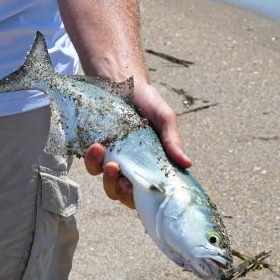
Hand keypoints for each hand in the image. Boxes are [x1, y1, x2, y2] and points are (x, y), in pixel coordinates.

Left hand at [84, 81, 192, 209]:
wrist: (121, 80)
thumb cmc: (147, 100)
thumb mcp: (164, 118)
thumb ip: (172, 140)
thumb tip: (188, 163)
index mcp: (150, 164)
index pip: (146, 193)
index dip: (140, 198)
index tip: (137, 189)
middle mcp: (130, 166)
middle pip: (122, 194)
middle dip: (119, 190)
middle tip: (120, 178)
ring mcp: (112, 159)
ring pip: (106, 183)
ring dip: (106, 178)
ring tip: (107, 159)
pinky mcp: (95, 150)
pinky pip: (91, 164)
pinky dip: (92, 160)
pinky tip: (96, 146)